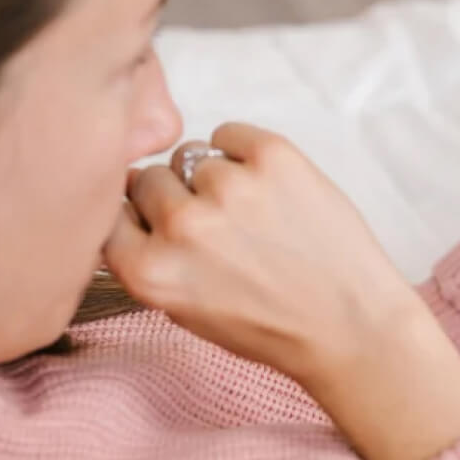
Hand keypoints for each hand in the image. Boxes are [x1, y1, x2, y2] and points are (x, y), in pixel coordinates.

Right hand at [105, 124, 459, 459]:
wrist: (350, 325)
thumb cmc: (270, 325)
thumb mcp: (185, 311)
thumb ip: (149, 258)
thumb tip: (127, 199)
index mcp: (151, 271)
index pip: (108, 214)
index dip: (134, 216)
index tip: (155, 225)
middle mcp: (183, 227)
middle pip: (148, 179)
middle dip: (174, 197)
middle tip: (217, 227)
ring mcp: (230, 187)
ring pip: (192, 156)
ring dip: (214, 179)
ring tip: (254, 217)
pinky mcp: (274, 157)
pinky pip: (230, 133)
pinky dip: (243, 152)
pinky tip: (269, 189)